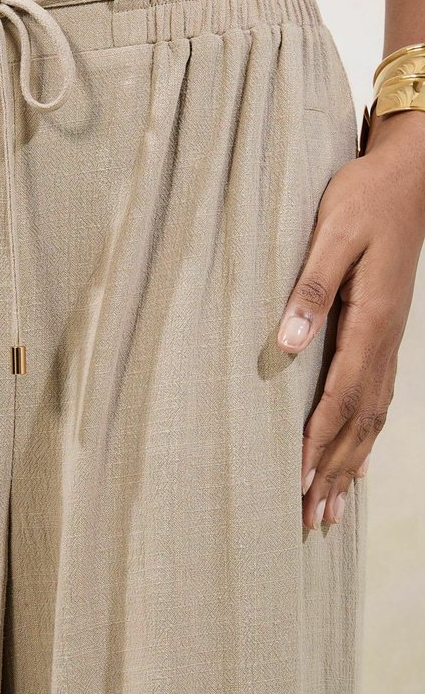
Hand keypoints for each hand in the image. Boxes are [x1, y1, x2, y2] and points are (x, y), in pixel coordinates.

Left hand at [276, 108, 424, 529]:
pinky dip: (366, 434)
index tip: (296, 482)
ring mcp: (392, 339)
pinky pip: (380, 397)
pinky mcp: (388, 330)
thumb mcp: (331, 235)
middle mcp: (386, 340)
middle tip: (312, 518)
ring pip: (373, 417)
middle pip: (359, 422)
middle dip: (334, 471)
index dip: (317, 443)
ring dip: (350, 462)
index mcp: (371, 323)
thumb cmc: (364, 199)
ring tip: (332, 505)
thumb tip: (285, 346)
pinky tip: (357, 452)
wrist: (408, 175)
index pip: (340, 398)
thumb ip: (309, 291)